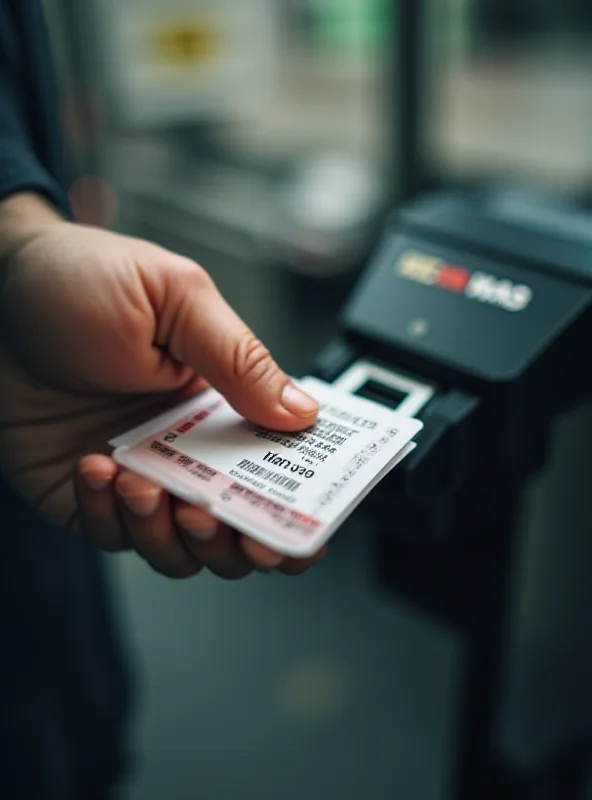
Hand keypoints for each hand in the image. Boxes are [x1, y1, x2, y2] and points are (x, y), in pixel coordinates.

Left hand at [0, 193, 323, 578]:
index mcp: (223, 403)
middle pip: (233, 530)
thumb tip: (303, 414)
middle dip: (233, 542)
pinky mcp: (83, 493)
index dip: (297, 514)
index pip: (278, 473)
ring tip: (142, 483)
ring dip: (166, 534)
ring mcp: (135, 474)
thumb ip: (240, 360)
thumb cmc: (83, 278)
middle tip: (213, 516)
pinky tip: (95, 468)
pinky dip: (107, 517)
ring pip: (175, 549)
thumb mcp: (176, 300)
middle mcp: (185, 448)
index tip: (299, 533)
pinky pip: (108, 534)